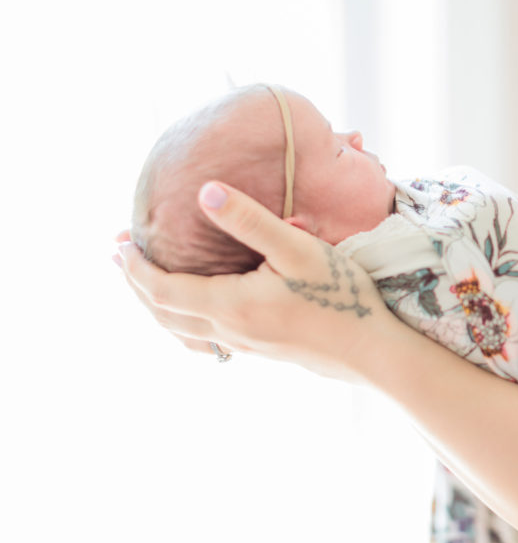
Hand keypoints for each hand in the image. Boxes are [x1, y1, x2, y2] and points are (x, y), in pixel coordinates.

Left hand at [115, 182, 394, 379]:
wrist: (371, 350)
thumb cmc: (340, 295)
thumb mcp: (297, 248)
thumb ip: (249, 220)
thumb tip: (204, 191)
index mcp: (232, 304)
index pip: (163, 289)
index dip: (136, 268)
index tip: (120, 244)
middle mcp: (231, 330)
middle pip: (164, 313)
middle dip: (136, 286)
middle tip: (120, 259)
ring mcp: (246, 344)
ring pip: (182, 332)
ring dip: (156, 308)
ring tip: (145, 287)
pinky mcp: (263, 350)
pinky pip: (206, 342)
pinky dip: (183, 326)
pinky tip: (195, 318)